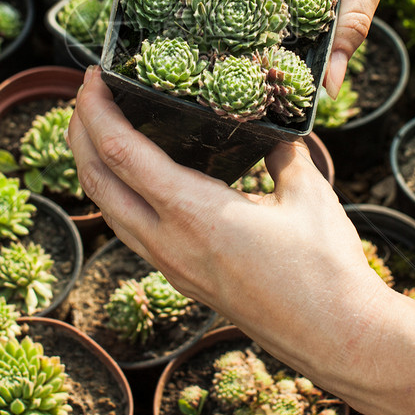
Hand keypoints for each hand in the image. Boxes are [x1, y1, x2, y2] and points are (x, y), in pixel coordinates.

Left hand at [68, 66, 395, 390]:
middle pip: (96, 181)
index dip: (96, 110)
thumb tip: (272, 124)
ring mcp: (170, 265)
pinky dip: (116, 195)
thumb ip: (282, 151)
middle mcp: (169, 242)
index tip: (93, 77)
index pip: (121, 153)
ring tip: (99, 128)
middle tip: (87, 94)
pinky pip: (129, 230)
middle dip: (80, 133)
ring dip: (92, 165)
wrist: (334, 337)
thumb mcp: (307, 192)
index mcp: (194, 213)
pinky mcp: (180, 278)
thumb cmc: (325, 268)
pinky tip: (133, 178)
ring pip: (107, 209)